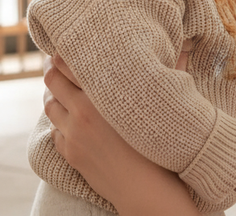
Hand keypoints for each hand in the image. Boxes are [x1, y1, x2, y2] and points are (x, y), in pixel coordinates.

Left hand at [43, 55, 200, 215]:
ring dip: (53, 94)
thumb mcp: (163, 102)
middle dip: (51, 67)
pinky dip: (58, 121)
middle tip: (55, 60)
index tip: (66, 44)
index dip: (62, 50)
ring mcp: (73, 133)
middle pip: (52, 78)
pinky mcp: (70, 153)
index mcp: (104, 92)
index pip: (68, 62)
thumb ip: (172, 69)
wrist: (146, 190)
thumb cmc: (159, 142)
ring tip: (60, 88)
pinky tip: (68, 117)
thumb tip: (186, 48)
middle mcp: (83, 110)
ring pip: (49, 105)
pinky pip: (54, 130)